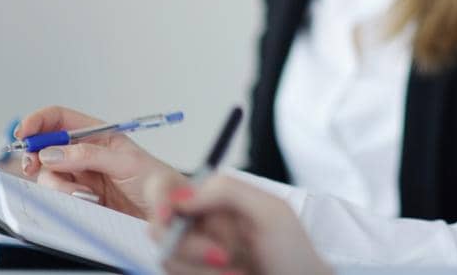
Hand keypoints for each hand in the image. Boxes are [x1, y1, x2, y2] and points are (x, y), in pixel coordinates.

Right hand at [15, 106, 183, 219]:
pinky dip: (62, 197)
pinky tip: (84, 200)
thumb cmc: (155, 180)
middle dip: (35, 155)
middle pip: (45, 147)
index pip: (61, 119)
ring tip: (83, 193)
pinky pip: (55, 194)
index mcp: (99, 135)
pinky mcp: (77, 197)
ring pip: (47, 174)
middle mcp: (85, 153)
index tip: (23, 132)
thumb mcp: (126, 163)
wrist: (165, 212)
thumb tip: (51, 152)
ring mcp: (80, 176)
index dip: (39, 121)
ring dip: (57, 183)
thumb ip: (89, 156)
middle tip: (32, 166)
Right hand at [148, 171, 328, 274]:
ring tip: (238, 273)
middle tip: (225, 257)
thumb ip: (227, 191)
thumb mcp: (270, 212)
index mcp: (217, 203)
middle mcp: (202, 229)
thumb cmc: (294, 255)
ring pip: (169, 260)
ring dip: (202, 271)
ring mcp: (196, 259)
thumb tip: (183, 195)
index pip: (170, 194)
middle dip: (192, 249)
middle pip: (163, 233)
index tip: (167, 217)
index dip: (161, 204)